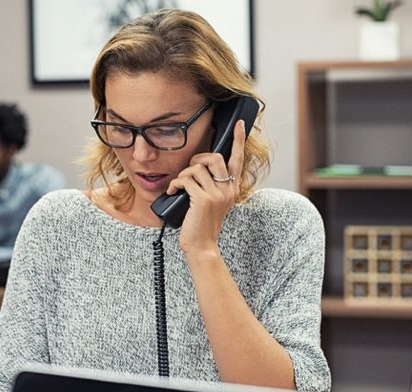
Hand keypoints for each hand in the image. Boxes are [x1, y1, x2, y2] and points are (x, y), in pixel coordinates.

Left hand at [167, 119, 245, 253]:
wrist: (201, 246)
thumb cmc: (203, 225)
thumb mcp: (214, 203)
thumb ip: (212, 186)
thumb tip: (199, 167)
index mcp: (233, 189)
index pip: (238, 160)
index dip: (238, 140)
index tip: (239, 125)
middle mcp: (228, 190)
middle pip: (214, 157)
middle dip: (197, 159)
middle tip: (189, 171)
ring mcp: (217, 194)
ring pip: (197, 168)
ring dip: (183, 175)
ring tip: (179, 187)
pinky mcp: (203, 199)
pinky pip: (185, 179)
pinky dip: (174, 184)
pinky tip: (172, 193)